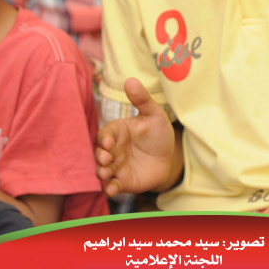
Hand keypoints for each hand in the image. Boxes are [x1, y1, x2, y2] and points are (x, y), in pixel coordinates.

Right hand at [96, 78, 174, 196]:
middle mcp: (112, 149)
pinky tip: (113, 189)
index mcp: (117, 131)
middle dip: (100, 156)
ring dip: (101, 172)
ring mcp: (116, 166)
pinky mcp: (122, 182)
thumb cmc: (158, 132)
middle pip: (99, 153)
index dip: (103, 138)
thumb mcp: (153, 114)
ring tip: (106, 173)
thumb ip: (142, 99)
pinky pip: (111, 186)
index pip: (104, 134)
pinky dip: (110, 188)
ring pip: (102, 170)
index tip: (108, 141)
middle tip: (106, 158)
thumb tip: (130, 79)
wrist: (168, 157)